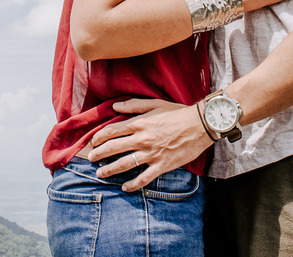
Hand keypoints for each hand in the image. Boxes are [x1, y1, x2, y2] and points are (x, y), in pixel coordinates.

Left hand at [88, 99, 213, 191]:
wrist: (200, 125)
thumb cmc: (177, 113)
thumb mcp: (155, 104)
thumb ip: (134, 106)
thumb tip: (114, 106)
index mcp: (140, 123)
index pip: (112, 131)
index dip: (99, 137)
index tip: (93, 142)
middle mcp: (142, 139)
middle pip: (114, 148)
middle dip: (99, 154)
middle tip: (91, 159)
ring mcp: (151, 154)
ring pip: (124, 164)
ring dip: (110, 170)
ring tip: (100, 174)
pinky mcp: (162, 165)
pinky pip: (144, 178)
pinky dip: (133, 184)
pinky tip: (124, 187)